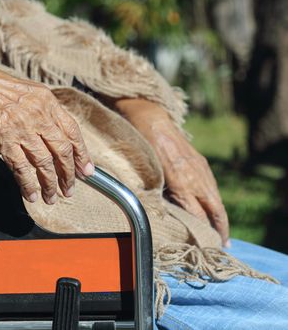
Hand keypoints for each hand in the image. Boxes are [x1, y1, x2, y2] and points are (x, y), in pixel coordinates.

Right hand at [0, 61, 94, 204]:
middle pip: (62, 150)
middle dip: (69, 174)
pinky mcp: (5, 141)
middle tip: (69, 189)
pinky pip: (21, 168)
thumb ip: (44, 112)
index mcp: (47, 102)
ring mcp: (22, 129)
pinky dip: (28, 184)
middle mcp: (38, 115)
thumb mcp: (28, 94)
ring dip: (50, 184)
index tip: (85, 170)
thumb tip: (58, 135)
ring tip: (51, 197)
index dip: (82, 154)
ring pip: (44, 163)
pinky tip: (31, 194)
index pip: (72, 131)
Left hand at [110, 98, 229, 244]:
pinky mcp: (200, 162)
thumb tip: (162, 213)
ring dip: (220, 216)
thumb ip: (157, 195)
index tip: (205, 244)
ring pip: (215, 198)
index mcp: (181, 184)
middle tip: (222, 244)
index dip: (202, 231)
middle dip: (220, 228)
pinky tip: (213, 208)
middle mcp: (195, 178)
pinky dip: (215, 200)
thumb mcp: (147, 177)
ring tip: (221, 232)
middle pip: (214, 209)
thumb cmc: (143, 151)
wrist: (152, 122)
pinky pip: (211, 186)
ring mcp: (200, 169)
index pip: (198, 215)